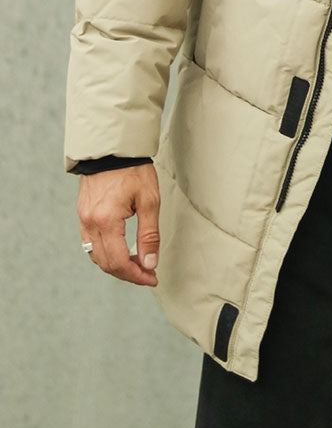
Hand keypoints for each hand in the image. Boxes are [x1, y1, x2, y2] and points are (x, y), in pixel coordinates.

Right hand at [77, 164, 160, 286]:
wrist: (112, 149)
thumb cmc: (134, 171)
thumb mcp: (149, 200)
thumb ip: (149, 235)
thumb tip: (150, 263)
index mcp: (106, 220)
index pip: (118, 262)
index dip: (136, 275)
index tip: (152, 278)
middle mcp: (90, 223)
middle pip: (106, 263)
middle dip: (128, 273)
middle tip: (148, 273)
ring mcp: (83, 219)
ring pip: (96, 256)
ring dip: (116, 265)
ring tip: (137, 264)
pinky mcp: (83, 214)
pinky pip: (91, 244)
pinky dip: (106, 253)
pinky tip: (121, 250)